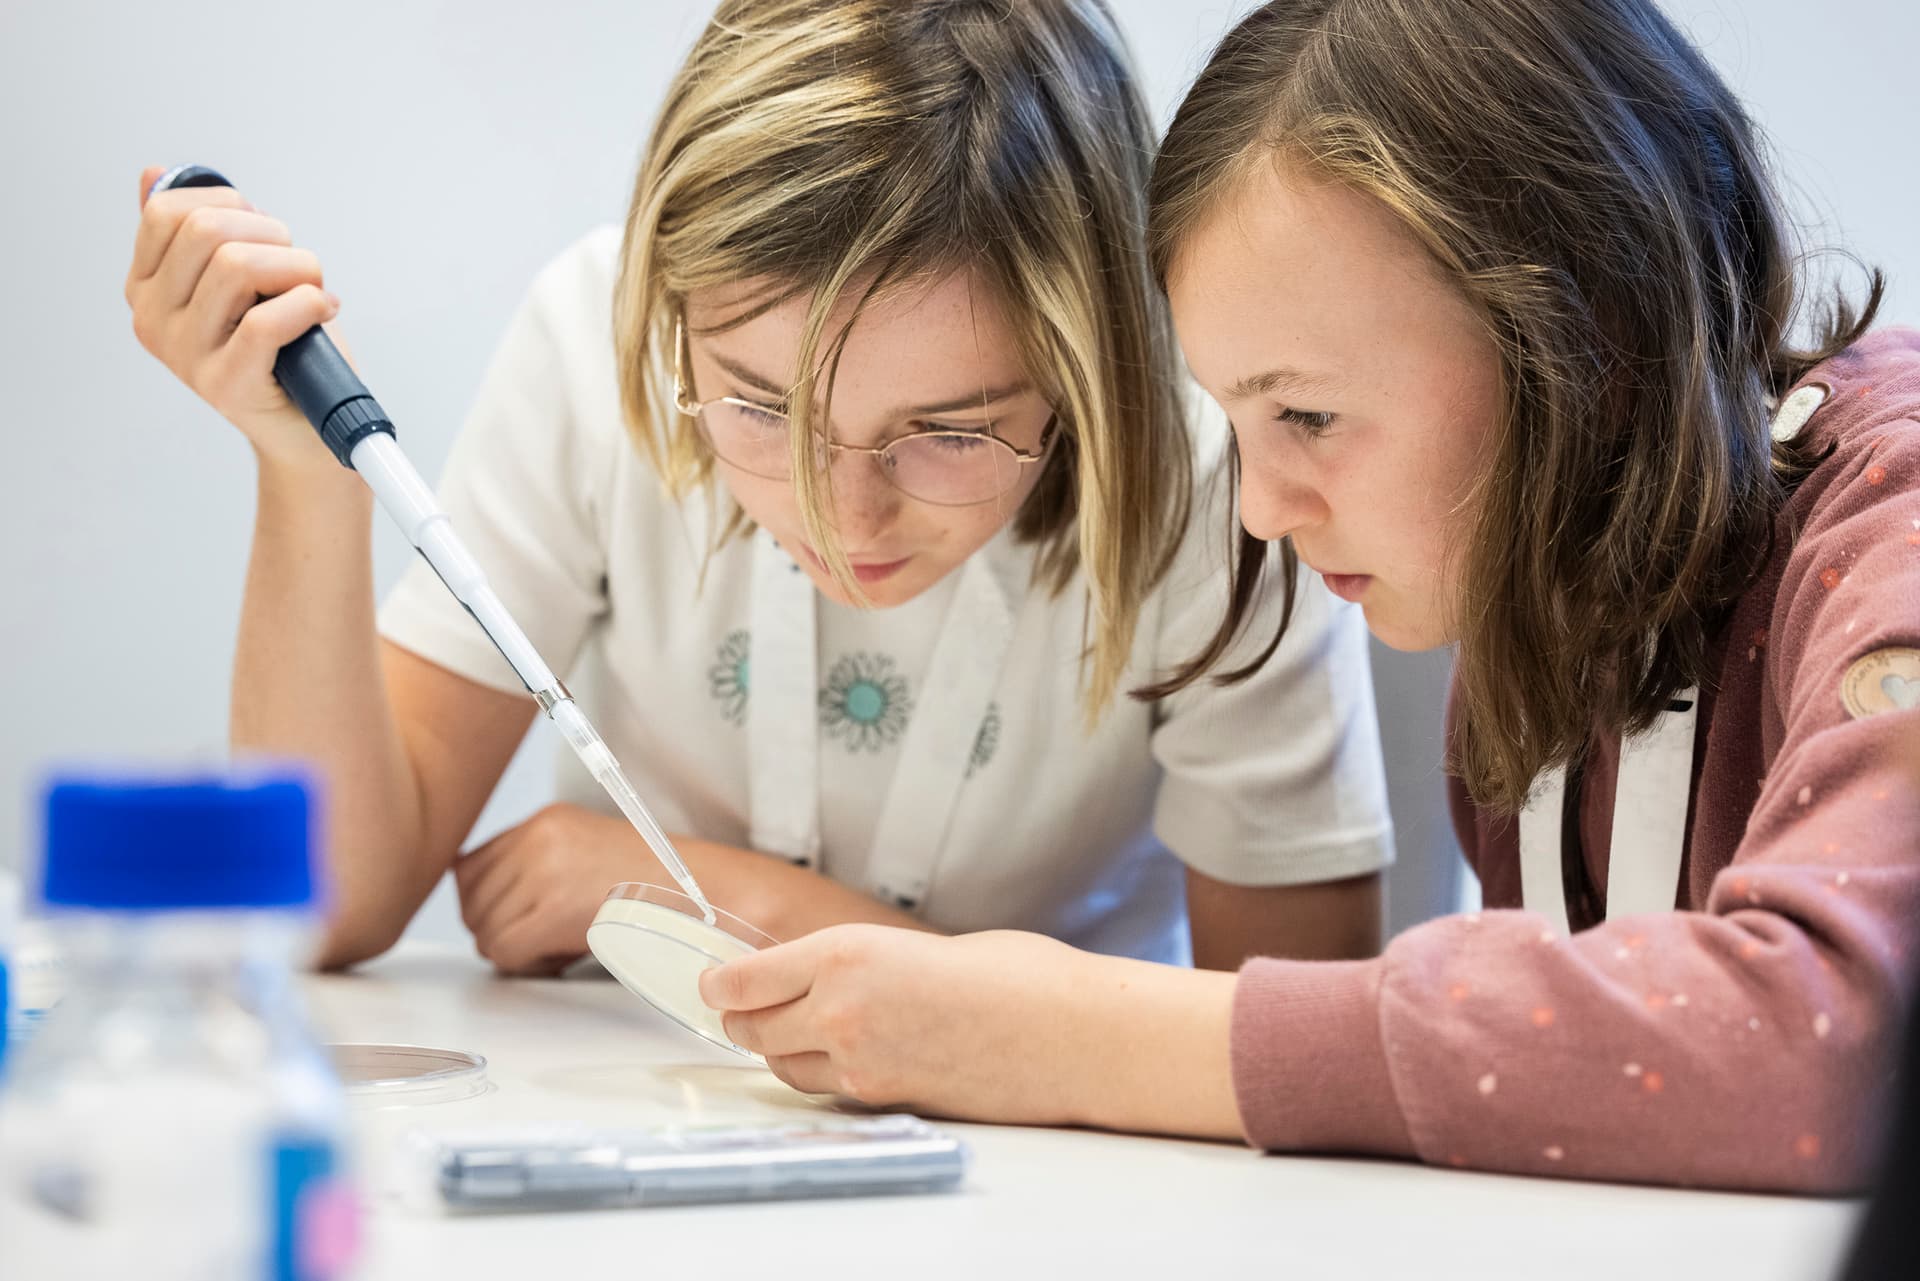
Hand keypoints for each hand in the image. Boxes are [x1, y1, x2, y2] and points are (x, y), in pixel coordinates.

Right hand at [125, 165, 347, 474]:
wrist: (306, 427)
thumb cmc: (281, 348)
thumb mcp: (236, 281)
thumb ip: (193, 232)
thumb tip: (155, 174)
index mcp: (146, 288)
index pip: (166, 212)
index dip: (230, 205)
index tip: (263, 230)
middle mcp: (153, 320)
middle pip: (205, 231)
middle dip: (269, 233)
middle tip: (297, 263)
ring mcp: (185, 355)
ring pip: (237, 266)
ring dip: (297, 266)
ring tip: (313, 288)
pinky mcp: (226, 383)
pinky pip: (265, 321)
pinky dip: (308, 303)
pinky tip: (324, 309)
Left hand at [455, 802, 656, 974]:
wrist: (702, 892)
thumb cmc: (657, 885)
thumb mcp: (588, 854)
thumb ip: (537, 867)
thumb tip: (489, 906)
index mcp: (546, 822)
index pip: (467, 867)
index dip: (487, 903)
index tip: (516, 918)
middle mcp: (538, 838)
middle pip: (471, 901)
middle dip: (498, 929)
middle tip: (539, 940)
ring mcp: (545, 870)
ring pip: (485, 931)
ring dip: (515, 949)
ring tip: (556, 947)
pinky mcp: (555, 907)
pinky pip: (505, 951)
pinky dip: (528, 965)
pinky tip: (562, 957)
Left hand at [699, 925, 1242, 1136]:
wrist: (1075, 1035)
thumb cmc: (1021, 977)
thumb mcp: (921, 945)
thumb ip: (862, 963)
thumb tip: (829, 979)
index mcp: (844, 954)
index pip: (741, 981)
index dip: (721, 983)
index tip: (716, 980)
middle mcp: (839, 1011)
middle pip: (750, 1029)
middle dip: (747, 1017)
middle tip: (754, 1005)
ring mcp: (859, 1065)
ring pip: (784, 1066)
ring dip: (786, 1048)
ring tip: (811, 1028)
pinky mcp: (886, 1102)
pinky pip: (829, 1091)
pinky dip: (827, 1074)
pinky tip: (855, 1055)